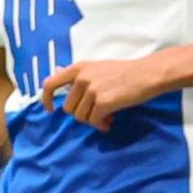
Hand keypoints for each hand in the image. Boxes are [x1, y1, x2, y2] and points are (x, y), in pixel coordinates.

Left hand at [38, 56, 171, 130]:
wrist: (147, 74)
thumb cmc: (124, 71)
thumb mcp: (96, 67)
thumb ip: (78, 74)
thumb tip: (56, 71)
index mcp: (78, 68)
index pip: (50, 84)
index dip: (46, 99)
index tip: (50, 110)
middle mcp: (81, 78)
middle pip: (69, 108)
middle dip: (82, 115)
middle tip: (97, 115)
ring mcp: (91, 90)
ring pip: (81, 117)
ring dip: (93, 121)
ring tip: (106, 117)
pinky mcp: (103, 102)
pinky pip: (94, 121)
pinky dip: (101, 125)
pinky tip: (110, 121)